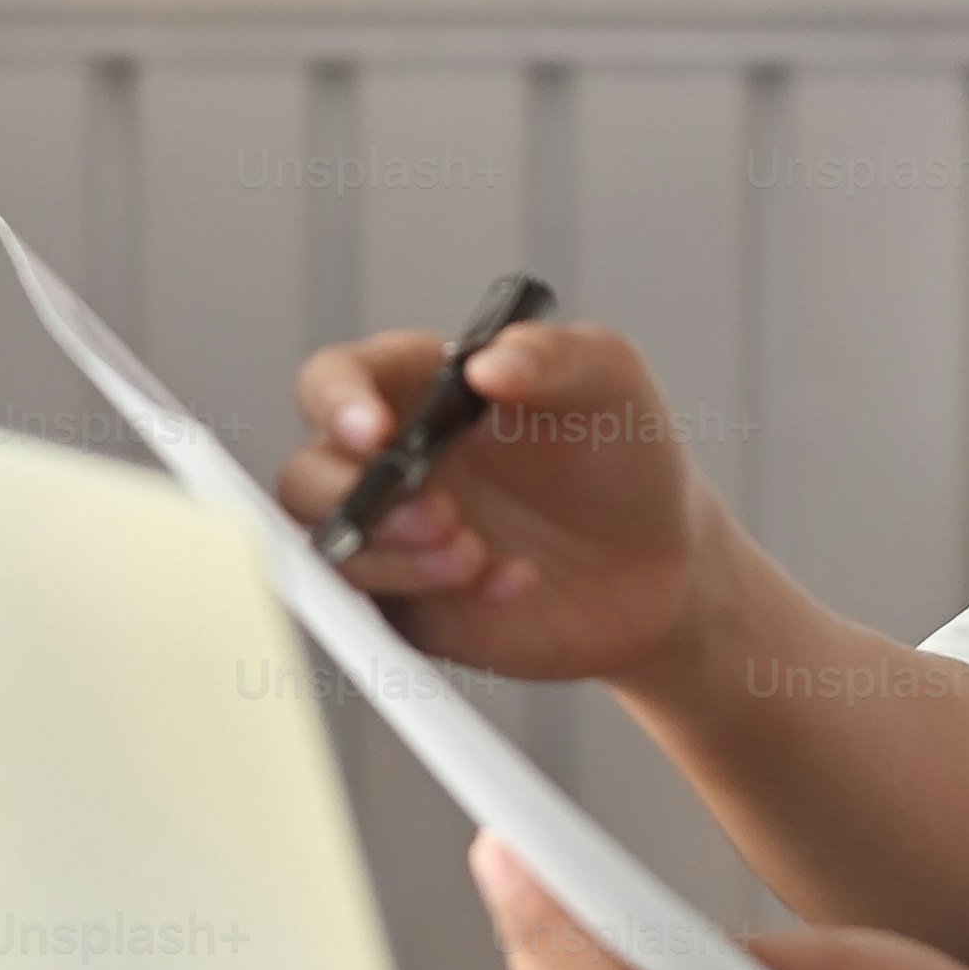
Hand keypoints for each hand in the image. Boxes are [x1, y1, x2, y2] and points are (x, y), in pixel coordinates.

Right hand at [279, 320, 708, 686]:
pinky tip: (512, 583)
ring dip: (394, 558)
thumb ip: (553, 356)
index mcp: (414, 387)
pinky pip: (390, 613)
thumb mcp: (608, 380)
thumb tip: (488, 364)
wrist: (663, 560)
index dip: (336, 404)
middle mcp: (389, 463)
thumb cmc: (621, 453)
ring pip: (334, 553)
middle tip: (435, 514)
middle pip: (306, 478)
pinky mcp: (414, 608)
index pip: (334, 382)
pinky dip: (442, 600)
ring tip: (473, 555)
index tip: (375, 432)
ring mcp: (395, 541)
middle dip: (355, 499)